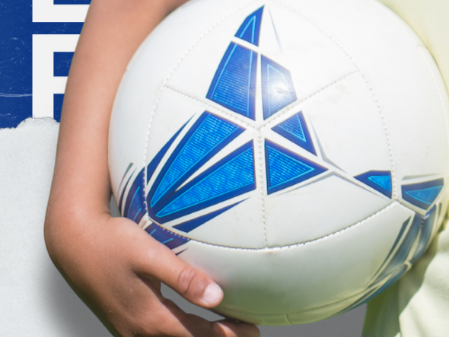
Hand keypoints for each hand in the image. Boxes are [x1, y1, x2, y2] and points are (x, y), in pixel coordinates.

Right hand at [46, 208, 259, 336]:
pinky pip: (156, 334)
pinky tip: (189, 322)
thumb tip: (216, 297)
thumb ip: (183, 277)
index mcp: (149, 317)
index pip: (196, 335)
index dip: (226, 335)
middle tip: (249, 332)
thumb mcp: (150, 256)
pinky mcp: (123, 320)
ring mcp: (128, 328)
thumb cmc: (113, 243)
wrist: (73, 243)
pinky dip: (179, 332)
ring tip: (225, 329)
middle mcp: (138, 330)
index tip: (252, 330)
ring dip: (197, 336)